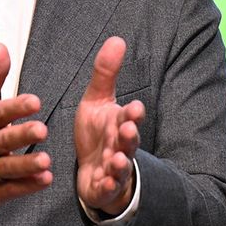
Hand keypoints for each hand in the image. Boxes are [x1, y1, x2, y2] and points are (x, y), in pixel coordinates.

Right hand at [0, 43, 51, 211]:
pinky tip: (43, 180)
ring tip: (45, 161)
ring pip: (7, 168)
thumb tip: (1, 47)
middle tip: (41, 129)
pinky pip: (10, 189)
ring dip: (26, 164)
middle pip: (3, 140)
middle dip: (21, 135)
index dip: (15, 107)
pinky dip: (27, 186)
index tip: (34, 101)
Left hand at [74, 36, 143, 213]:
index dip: (132, 114)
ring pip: (120, 166)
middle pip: (128, 142)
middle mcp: (121, 146)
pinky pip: (107, 187)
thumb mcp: (97, 101)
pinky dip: (106, 186)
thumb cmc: (98, 133)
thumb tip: (117, 39)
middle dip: (129, 136)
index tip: (133, 107)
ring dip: (120, 163)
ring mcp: (114, 168)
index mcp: (119, 124)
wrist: (92, 168)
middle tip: (128, 129)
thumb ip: (105, 73)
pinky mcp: (104, 186)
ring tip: (117, 160)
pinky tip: (102, 183)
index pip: (129, 118)